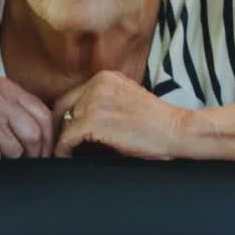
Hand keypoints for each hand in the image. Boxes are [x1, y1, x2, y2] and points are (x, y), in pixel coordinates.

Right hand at [0, 78, 53, 160]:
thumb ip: (14, 109)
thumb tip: (44, 134)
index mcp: (4, 88)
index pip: (42, 113)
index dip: (48, 137)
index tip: (47, 150)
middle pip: (35, 133)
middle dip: (35, 152)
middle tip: (28, 161)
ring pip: (19, 150)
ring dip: (11, 159)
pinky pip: (1, 160)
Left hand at [52, 71, 190, 159]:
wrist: (177, 131)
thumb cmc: (156, 122)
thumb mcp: (125, 98)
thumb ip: (102, 100)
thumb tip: (76, 117)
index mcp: (104, 77)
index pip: (72, 95)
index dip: (65, 115)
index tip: (62, 129)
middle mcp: (97, 84)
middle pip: (63, 107)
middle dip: (59, 126)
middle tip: (58, 143)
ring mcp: (94, 102)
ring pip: (64, 123)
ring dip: (63, 138)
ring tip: (65, 152)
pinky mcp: (93, 121)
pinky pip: (67, 137)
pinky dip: (63, 149)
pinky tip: (65, 157)